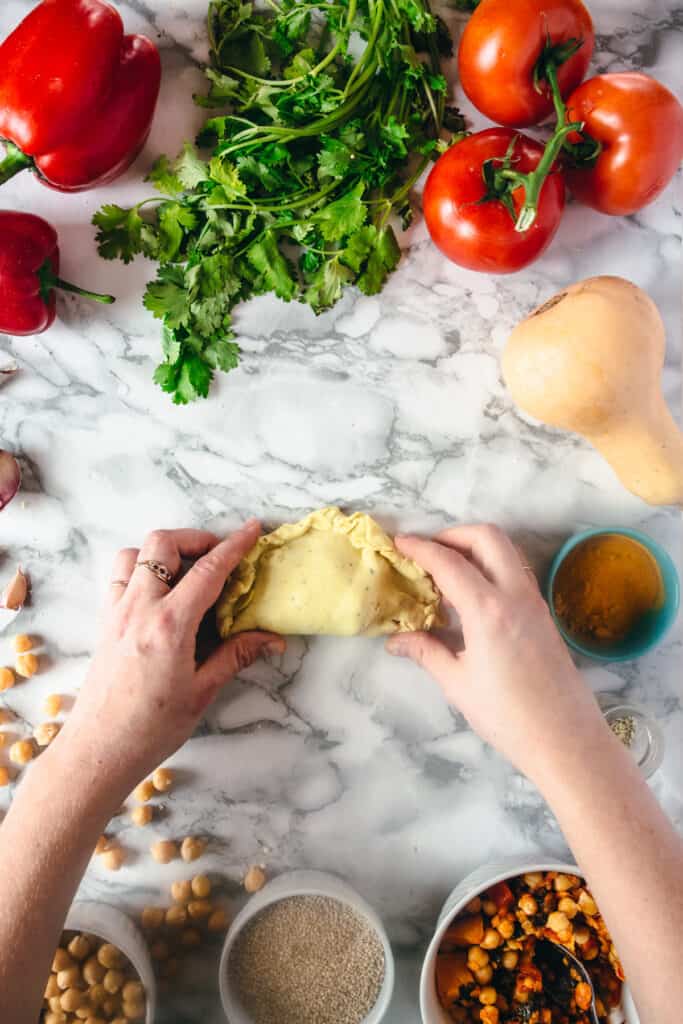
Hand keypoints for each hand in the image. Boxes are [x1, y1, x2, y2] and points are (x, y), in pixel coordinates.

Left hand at [55, 522, 284, 800]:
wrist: (99, 750)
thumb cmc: (151, 728)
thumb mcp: (202, 691)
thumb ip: (236, 655)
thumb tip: (273, 639)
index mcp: (169, 625)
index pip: (207, 570)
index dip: (234, 545)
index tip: (252, 529)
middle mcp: (138, 609)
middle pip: (163, 544)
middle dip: (195, 539)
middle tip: (219, 557)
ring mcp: (116, 612)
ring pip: (134, 554)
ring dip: (163, 552)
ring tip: (187, 572)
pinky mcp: (104, 622)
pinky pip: (119, 577)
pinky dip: (141, 570)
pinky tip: (160, 593)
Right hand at [386, 525, 604, 781]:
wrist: (566, 740)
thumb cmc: (508, 717)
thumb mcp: (458, 684)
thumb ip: (427, 652)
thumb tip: (396, 640)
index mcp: (489, 611)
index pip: (450, 563)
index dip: (421, 548)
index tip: (399, 542)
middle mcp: (515, 595)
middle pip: (487, 537)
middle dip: (453, 534)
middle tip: (426, 552)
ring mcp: (535, 602)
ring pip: (506, 551)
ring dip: (475, 548)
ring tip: (446, 571)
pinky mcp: (544, 614)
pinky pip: (515, 572)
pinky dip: (490, 566)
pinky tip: (471, 594)